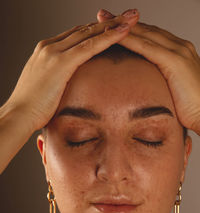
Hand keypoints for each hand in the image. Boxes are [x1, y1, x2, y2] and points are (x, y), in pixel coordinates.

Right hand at [6, 13, 137, 130]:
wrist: (19, 115)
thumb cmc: (32, 106)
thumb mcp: (47, 87)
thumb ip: (58, 79)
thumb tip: (69, 85)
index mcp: (47, 51)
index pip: (76, 35)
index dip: (96, 30)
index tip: (113, 27)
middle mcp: (50, 46)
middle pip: (85, 29)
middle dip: (108, 22)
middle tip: (129, 15)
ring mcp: (54, 52)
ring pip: (89, 34)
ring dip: (113, 25)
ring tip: (132, 18)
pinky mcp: (60, 63)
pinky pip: (89, 47)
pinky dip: (108, 38)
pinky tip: (124, 32)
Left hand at [97, 9, 199, 134]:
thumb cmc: (189, 109)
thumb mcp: (172, 90)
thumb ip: (160, 81)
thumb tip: (144, 86)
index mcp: (178, 53)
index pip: (151, 37)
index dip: (131, 30)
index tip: (112, 26)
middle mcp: (179, 47)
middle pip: (146, 30)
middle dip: (122, 23)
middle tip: (102, 16)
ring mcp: (178, 52)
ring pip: (145, 35)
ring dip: (122, 27)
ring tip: (102, 20)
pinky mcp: (175, 62)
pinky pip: (147, 48)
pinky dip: (130, 41)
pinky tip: (114, 37)